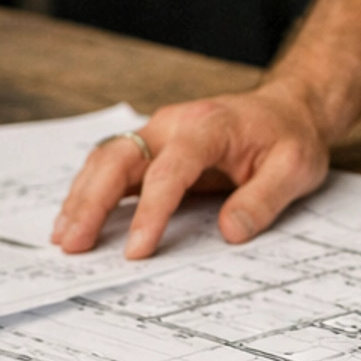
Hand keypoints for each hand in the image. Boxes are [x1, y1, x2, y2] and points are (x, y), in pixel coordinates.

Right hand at [51, 81, 330, 261]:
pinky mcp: (154, 148)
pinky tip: (76, 220)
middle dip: (92, 201)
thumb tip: (230, 233)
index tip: (137, 250)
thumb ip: (264, 199)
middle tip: (72, 245)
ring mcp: (159, 133)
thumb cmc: (291, 138)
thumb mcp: (296, 168)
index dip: (151, 211)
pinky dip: (91, 192)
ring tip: (64, 238)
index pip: (170, 170)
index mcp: (209, 126)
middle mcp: (174, 124)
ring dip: (82, 197)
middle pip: (120, 157)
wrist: (288, 110)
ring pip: (107, 160)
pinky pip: (113, 167)